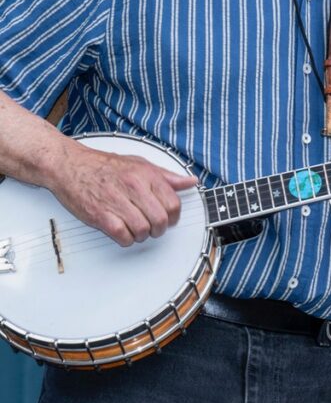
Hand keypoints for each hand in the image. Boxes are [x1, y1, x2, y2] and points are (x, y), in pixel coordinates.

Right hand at [50, 142, 196, 246]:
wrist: (69, 165)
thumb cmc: (104, 165)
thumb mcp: (140, 163)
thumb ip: (167, 176)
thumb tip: (190, 182)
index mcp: (146, 175)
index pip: (173, 204)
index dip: (174, 217)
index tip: (168, 219)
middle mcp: (133, 187)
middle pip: (160, 220)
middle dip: (159, 229)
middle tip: (152, 227)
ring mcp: (116, 202)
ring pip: (143, 231)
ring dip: (141, 235)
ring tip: (135, 228)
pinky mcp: (100, 215)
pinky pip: (122, 236)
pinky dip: (125, 239)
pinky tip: (122, 231)